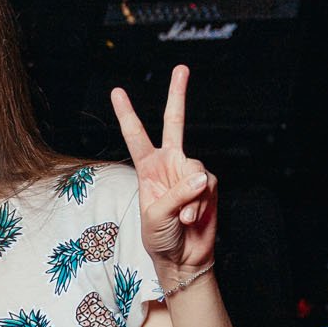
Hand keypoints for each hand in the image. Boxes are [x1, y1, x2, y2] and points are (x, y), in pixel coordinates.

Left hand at [111, 65, 215, 275]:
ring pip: (195, 167)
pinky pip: (208, 185)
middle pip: (175, 123)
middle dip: (178, 95)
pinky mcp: (210, 185)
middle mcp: (169, 164)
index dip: (127, 113)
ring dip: (190, 195)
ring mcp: (190, 172)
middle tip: (181, 68)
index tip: (117, 91)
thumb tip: (201, 177)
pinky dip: (201, 203)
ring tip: (185, 216)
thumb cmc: (160, 238)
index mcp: (148, 167)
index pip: (136, 135)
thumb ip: (177, 194)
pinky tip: (195, 217)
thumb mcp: (157, 216)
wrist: (183, 258)